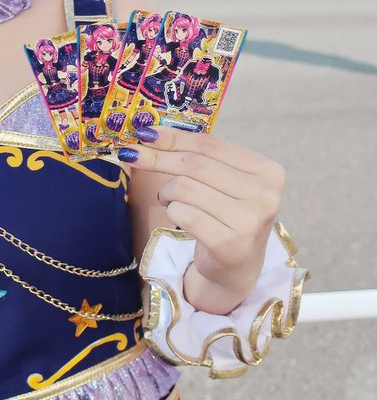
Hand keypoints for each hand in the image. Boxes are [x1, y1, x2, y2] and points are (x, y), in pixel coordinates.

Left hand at [125, 126, 284, 307]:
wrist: (236, 267)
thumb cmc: (225, 216)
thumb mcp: (221, 182)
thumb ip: (196, 156)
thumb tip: (149, 134)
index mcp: (268, 172)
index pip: (211, 145)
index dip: (174, 137)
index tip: (144, 132)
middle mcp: (265, 195)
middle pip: (195, 165)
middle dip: (157, 158)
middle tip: (131, 155)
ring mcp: (250, 221)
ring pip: (184, 188)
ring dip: (166, 191)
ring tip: (170, 199)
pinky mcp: (230, 245)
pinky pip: (183, 214)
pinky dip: (172, 211)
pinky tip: (177, 215)